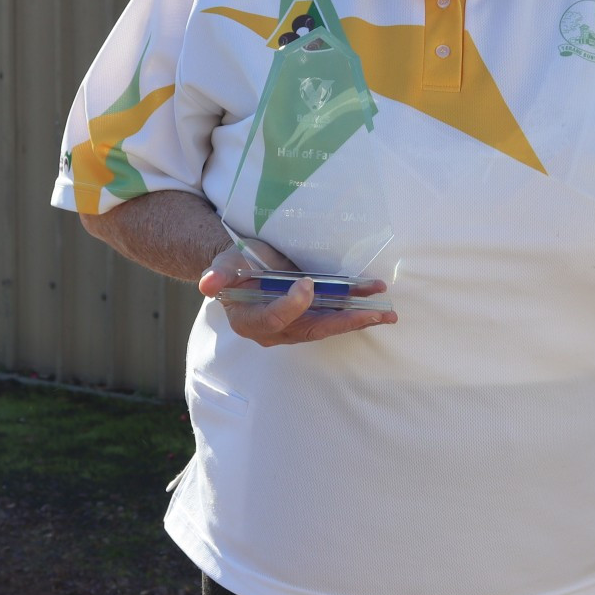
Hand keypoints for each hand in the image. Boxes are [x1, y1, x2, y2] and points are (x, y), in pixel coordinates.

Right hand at [198, 243, 394, 345]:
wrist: (245, 267)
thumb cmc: (235, 265)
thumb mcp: (224, 264)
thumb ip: (219, 274)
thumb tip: (208, 285)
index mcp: (251, 320)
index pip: (275, 319)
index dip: (292, 304)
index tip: (306, 283)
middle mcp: (276, 330)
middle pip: (312, 329)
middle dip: (344, 322)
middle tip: (372, 314)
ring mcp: (295, 325)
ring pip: (329, 325)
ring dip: (358, 319)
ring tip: (386, 314)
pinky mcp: (310, 316)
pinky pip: (335, 316)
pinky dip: (356, 311)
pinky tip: (378, 304)